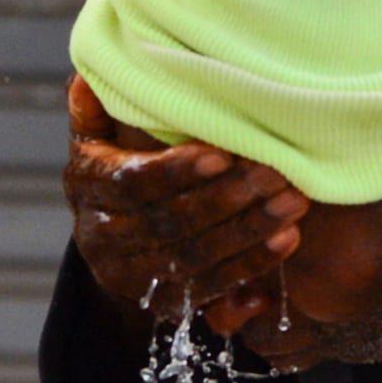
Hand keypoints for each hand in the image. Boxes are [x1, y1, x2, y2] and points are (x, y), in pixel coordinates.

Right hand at [62, 75, 306, 322]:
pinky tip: (287, 239)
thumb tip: (88, 79)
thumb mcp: (95, 137)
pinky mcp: (162, 303)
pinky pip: (210, 287)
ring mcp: (131, 276)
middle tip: (276, 174)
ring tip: (293, 202)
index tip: (222, 153)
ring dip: (248, 231)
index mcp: (87, 187)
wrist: (109, 243)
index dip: (177, 171)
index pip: (132, 183)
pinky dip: (251, 264)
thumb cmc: (114, 169)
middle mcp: (102, 237)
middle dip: (226, 199)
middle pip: (169, 222)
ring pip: (194, 256)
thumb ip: (95, 109)